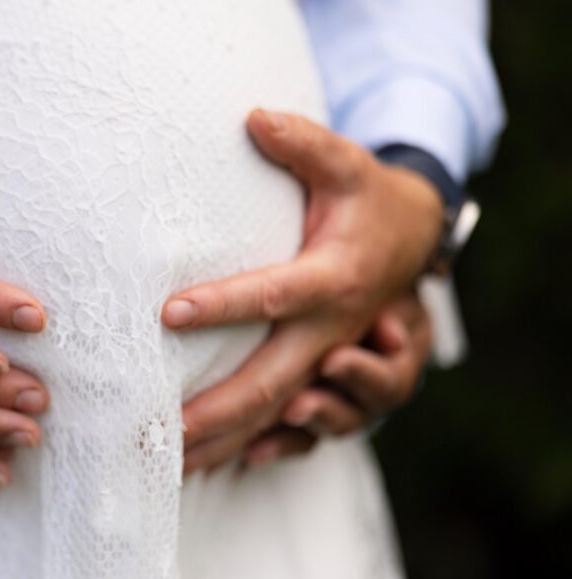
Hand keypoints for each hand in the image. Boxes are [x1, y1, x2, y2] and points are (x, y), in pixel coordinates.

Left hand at [161, 109, 443, 473]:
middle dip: (218, 409)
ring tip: (174, 462)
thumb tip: (253, 117)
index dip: (223, 303)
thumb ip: (303, 143)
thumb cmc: (366, 197)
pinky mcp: (334, 374)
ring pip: (282, 414)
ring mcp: (336, 359)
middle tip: (162, 430)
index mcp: (336, 278)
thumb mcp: (345, 164)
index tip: (169, 312)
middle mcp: (337, 329)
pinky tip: (223, 461)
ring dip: (229, 439)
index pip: (274, 295)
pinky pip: (306, 426)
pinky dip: (268, 446)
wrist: (415, 236)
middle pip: (274, 378)